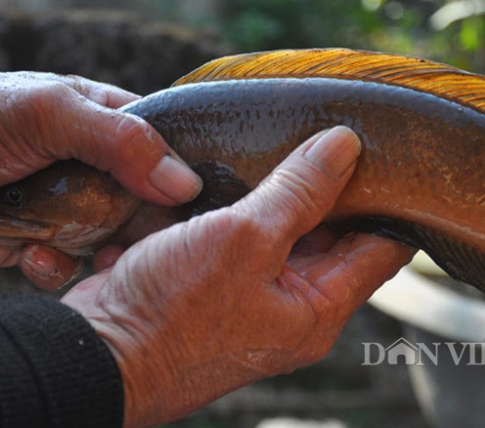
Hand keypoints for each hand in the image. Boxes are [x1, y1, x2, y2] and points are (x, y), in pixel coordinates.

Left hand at [0, 71, 201, 288]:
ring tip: (92, 256)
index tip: (198, 205)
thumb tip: (184, 182)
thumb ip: (118, 141)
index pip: (167, 145)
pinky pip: (69, 266)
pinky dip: (56, 267)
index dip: (186, 174)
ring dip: (102, 253)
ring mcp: (67, 205)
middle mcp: (93, 164)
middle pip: (147, 201)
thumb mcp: (47, 114)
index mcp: (105, 119)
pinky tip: (32, 254)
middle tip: (139, 241)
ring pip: (112, 241)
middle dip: (144, 226)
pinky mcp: (39, 241)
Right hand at [62, 127, 415, 427]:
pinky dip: (230, 208)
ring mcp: (247, 297)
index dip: (388, 200)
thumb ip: (298, 192)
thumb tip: (343, 147)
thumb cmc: (170, 315)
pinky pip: (232, 237)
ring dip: (271, 193)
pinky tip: (224, 172)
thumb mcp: (245, 240)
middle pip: (328, 236)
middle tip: (323, 132)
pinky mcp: (208, 285)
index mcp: (316, 309)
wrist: (96, 351)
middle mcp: (288, 307)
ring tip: (275, 141)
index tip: (386, 153)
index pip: (378, 249)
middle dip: (326, 188)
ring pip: (275, 231)